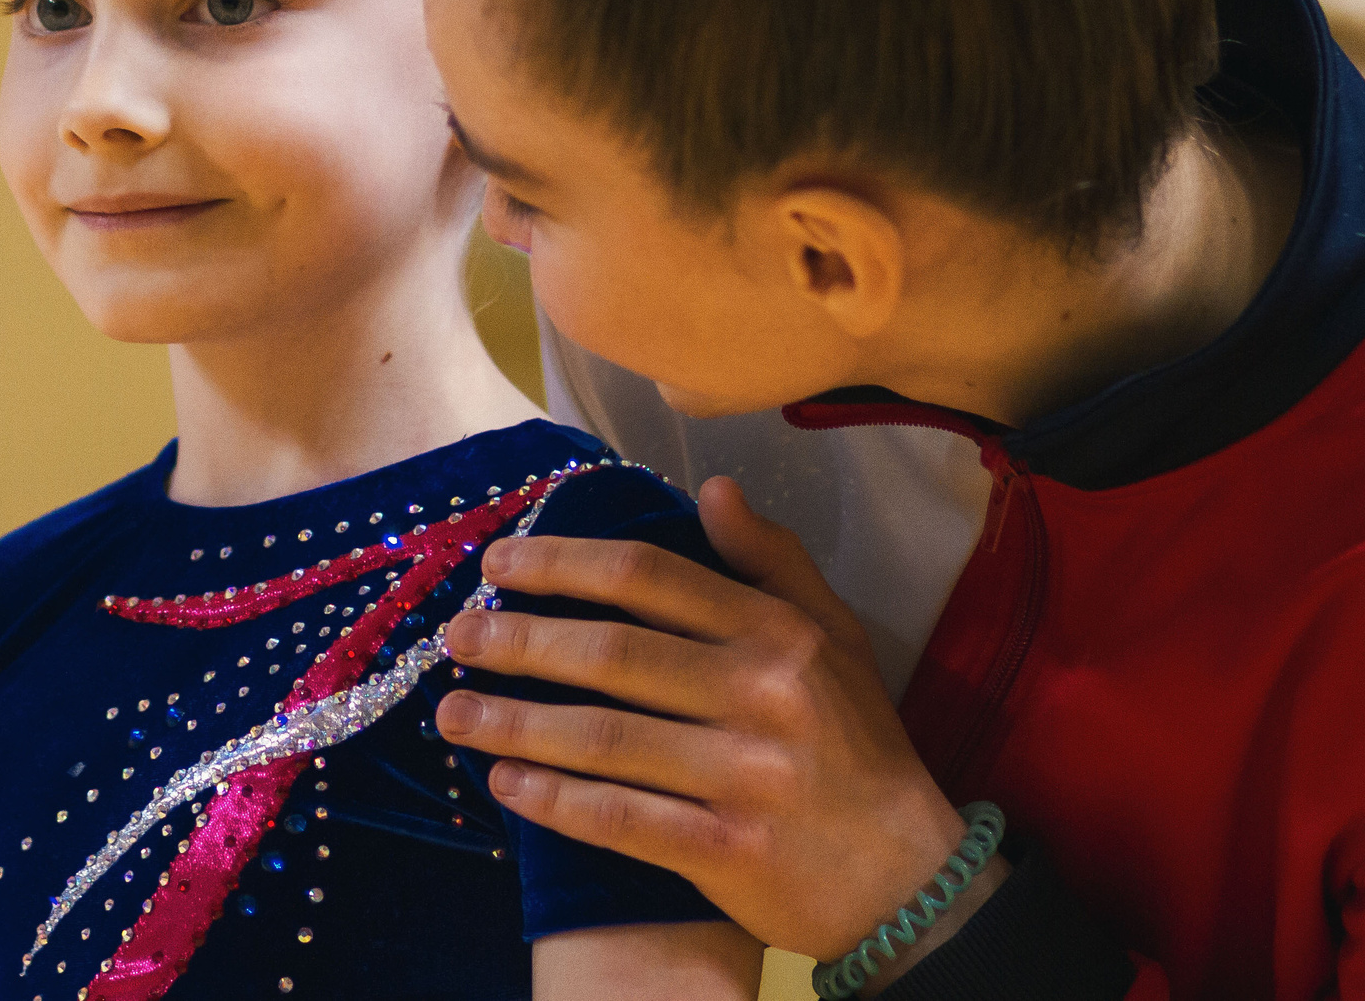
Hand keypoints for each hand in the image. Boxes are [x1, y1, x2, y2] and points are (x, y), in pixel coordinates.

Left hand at [434, 477, 1001, 982]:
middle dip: (518, 641)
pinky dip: (555, 802)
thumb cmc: (858, 746)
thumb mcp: (833, 636)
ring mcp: (744, 775)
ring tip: (453, 715)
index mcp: (777, 632)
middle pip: (611, 654)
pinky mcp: (728, 850)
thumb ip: (771, 560)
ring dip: (514, 723)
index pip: (648, 578)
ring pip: (602, 739)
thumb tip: (713, 487)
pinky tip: (506, 786)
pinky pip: (620, 819)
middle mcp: (761, 695)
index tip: (499, 565)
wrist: (910, 876)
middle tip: (457, 637)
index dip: (562, 563)